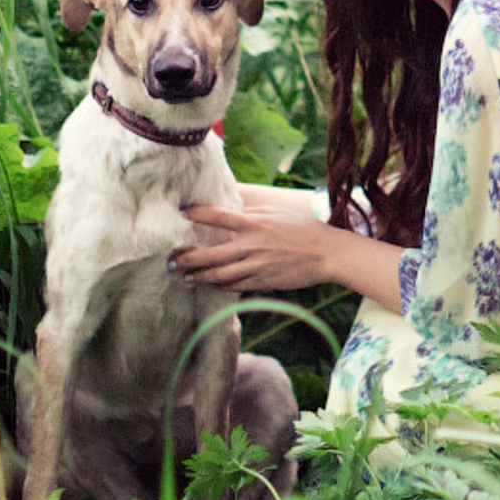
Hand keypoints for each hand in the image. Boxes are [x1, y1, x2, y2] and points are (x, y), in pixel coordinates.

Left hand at [170, 205, 336, 294]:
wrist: (328, 253)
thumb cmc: (305, 230)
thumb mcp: (278, 214)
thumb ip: (254, 214)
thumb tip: (235, 213)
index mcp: (255, 223)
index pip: (219, 217)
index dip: (199, 213)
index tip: (183, 212)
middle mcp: (251, 245)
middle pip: (210, 254)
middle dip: (187, 259)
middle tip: (171, 262)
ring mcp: (255, 266)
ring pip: (218, 275)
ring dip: (198, 277)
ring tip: (186, 277)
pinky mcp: (261, 282)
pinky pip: (234, 286)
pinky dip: (220, 286)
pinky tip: (211, 284)